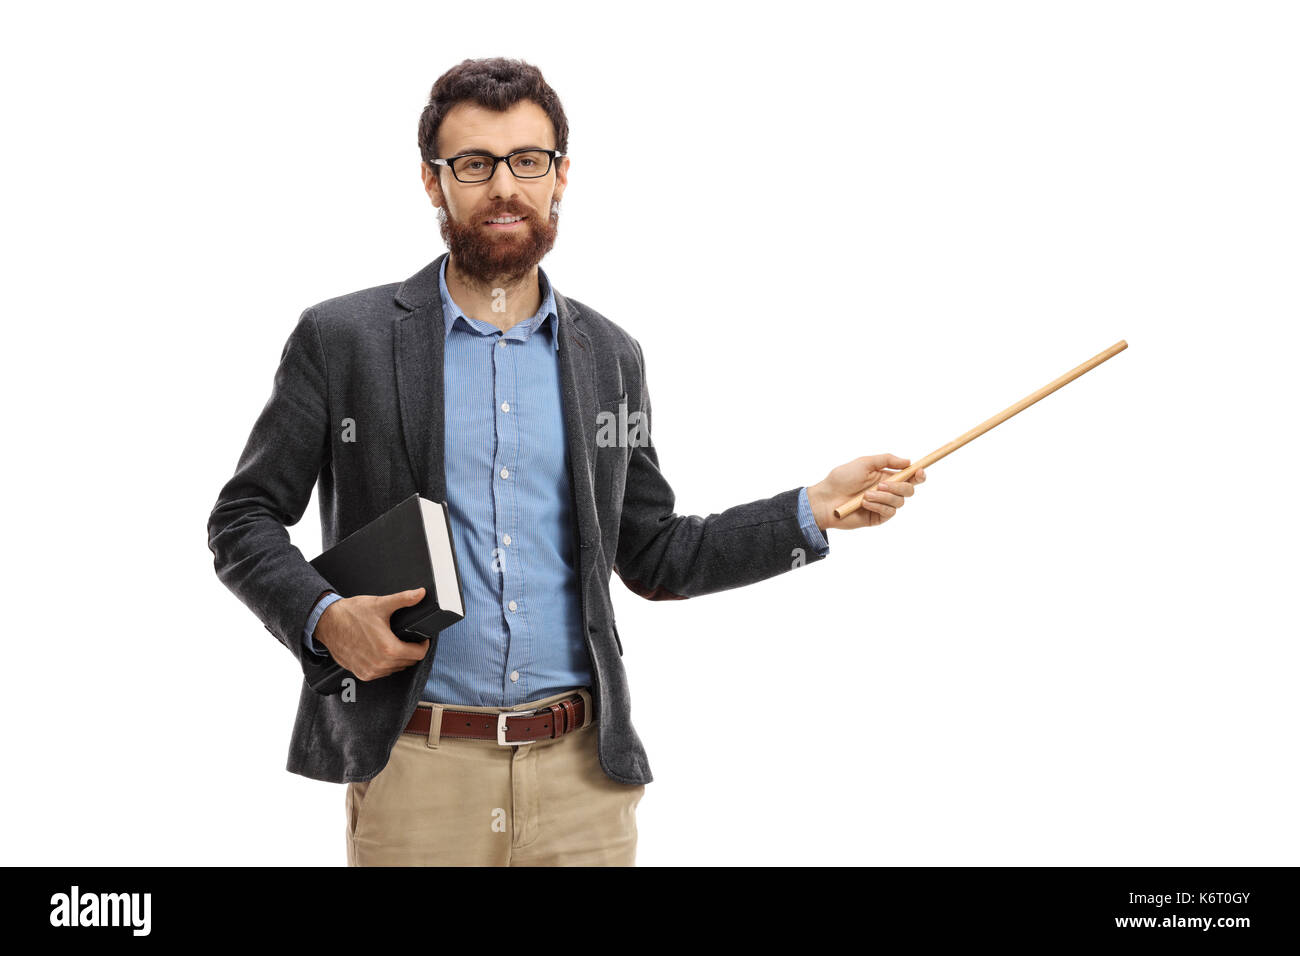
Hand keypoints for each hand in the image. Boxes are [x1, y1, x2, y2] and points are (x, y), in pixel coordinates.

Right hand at [313, 587, 431, 680]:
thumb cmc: (351, 614)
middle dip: (410, 650)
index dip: (422, 644)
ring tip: (392, 642)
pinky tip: (380, 650)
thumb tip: (420, 593)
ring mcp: (370, 671)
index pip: (419, 654)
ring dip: (398, 658)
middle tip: (405, 637)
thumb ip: (404, 599)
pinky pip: (382, 672)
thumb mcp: (380, 604)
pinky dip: (385, 664)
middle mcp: (380, 664)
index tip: (420, 638)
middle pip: (409, 662)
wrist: (327, 622)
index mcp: (388, 649)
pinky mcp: (362, 674)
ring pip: (396, 668)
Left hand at [806, 453, 926, 530]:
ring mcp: (882, 505)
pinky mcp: (877, 518)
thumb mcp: (864, 463)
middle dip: (900, 486)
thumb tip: (908, 461)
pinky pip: (888, 512)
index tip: (919, 471)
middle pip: (909, 490)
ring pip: (899, 502)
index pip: (909, 476)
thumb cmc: (841, 479)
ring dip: (884, 497)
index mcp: (885, 476)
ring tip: (866, 495)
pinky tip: (865, 503)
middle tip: (883, 484)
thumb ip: (886, 460)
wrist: (826, 499)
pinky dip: (878, 506)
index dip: (918, 474)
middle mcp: (887, 491)